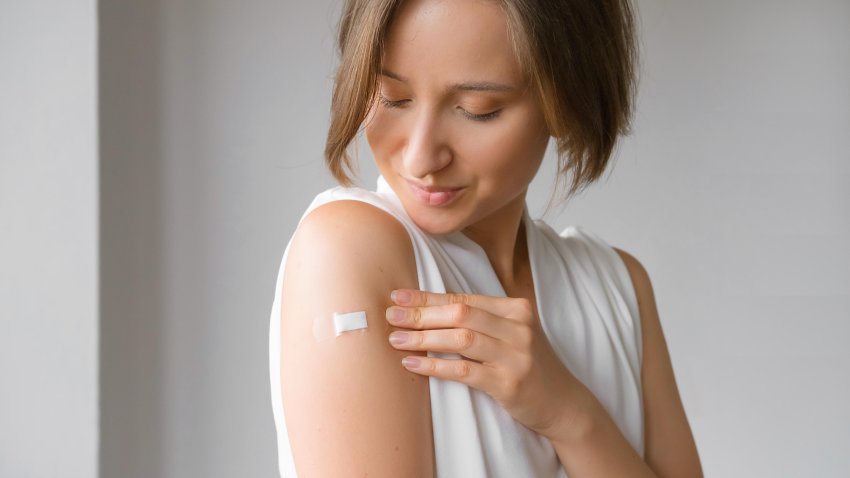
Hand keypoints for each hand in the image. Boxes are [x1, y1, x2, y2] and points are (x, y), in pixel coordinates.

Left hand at [385, 288, 583, 438]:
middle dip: (421, 314)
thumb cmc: (529, 365)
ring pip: (460, 339)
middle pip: (460, 314)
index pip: (464, 298)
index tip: (399, 296)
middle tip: (391, 315)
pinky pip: (464, 371)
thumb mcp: (513, 334)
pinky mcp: (509, 383)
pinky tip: (413, 364)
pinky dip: (435, 367)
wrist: (563, 402)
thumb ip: (483, 319)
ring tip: (396, 339)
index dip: (428, 297)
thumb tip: (428, 309)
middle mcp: (518, 328)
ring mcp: (516, 356)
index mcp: (516, 309)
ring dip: (423, 339)